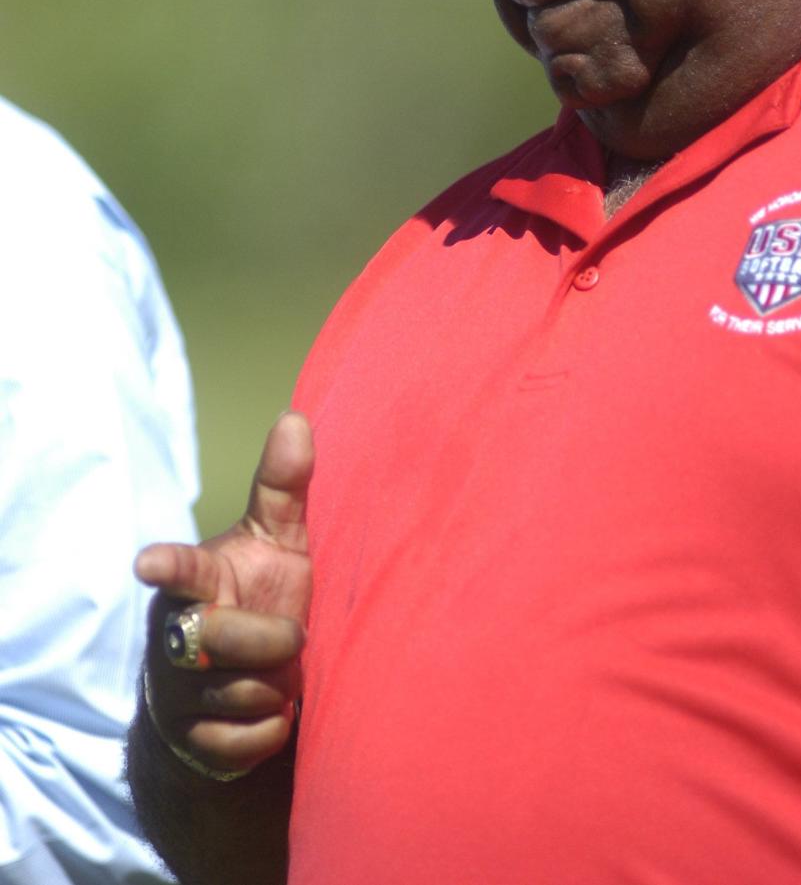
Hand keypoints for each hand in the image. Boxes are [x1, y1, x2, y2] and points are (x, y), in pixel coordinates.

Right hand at [134, 411, 313, 777]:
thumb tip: (295, 417)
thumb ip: (283, 487)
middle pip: (224, 637)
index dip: (168, 567)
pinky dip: (270, 728)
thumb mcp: (279, 543)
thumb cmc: (260, 596)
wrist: (242, 689)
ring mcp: (176, 690)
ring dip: (276, 687)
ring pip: (242, 693)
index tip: (147, 563)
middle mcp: (174, 634)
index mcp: (196, 581)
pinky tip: (268, 710)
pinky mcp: (190, 741)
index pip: (181, 571)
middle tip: (293, 635)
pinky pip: (246, 740)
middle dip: (272, 639)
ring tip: (275, 673)